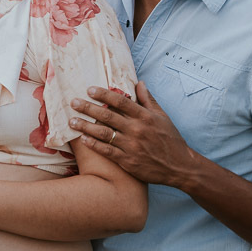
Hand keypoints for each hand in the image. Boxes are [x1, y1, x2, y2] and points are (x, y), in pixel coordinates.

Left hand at [68, 81, 198, 187]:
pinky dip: (94, 144)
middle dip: (88, 108)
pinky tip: (83, 139)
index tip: (89, 89)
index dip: (103, 94)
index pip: (120, 101)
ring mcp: (131, 146)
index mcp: (145, 117)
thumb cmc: (170, 140)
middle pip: (107, 116)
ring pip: (104, 133)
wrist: (180, 167)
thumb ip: (148, 100)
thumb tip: (139, 82)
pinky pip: (107, 151)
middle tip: (73, 102)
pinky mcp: (128, 161)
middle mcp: (137, 130)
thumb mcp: (163, 117)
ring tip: (71, 121)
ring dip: (85, 126)